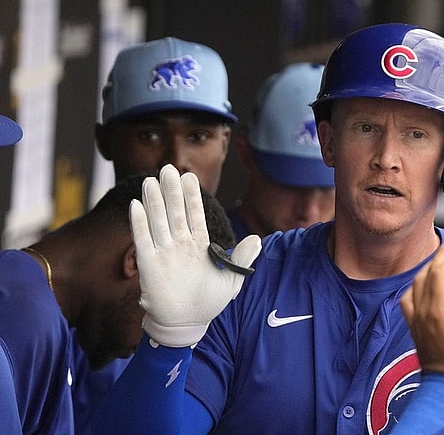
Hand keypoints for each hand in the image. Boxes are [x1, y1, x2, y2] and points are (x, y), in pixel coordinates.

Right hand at [130, 164, 261, 347]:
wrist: (187, 324)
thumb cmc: (208, 302)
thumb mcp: (232, 280)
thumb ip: (243, 259)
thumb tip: (256, 239)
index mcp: (199, 245)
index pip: (195, 215)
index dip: (192, 197)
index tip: (190, 177)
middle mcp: (180, 245)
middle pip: (175, 213)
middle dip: (172, 191)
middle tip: (168, 169)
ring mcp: (164, 253)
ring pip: (158, 222)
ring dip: (155, 201)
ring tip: (151, 180)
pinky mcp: (149, 265)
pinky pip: (143, 241)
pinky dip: (139, 224)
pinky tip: (136, 206)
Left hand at [400, 238, 443, 383]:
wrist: (442, 383)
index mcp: (439, 310)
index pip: (439, 273)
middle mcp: (423, 310)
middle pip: (427, 273)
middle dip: (441, 256)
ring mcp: (415, 316)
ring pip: (416, 282)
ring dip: (430, 268)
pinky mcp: (412, 323)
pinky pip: (408, 297)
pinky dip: (417, 285)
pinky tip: (426, 285)